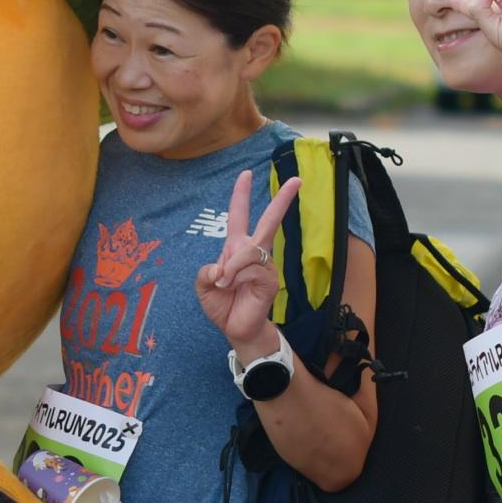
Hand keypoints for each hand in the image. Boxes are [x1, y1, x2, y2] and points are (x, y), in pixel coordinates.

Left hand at [195, 169, 297, 351]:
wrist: (234, 328)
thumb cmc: (222, 304)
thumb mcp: (204, 286)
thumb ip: (206, 272)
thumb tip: (220, 268)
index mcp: (236, 248)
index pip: (239, 217)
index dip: (241, 196)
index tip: (246, 175)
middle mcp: (254, 252)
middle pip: (269, 221)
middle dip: (282, 200)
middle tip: (297, 180)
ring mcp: (265, 265)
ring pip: (248, 251)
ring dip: (231, 267)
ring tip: (224, 284)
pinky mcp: (271, 279)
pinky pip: (251, 269)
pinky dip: (236, 277)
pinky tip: (234, 287)